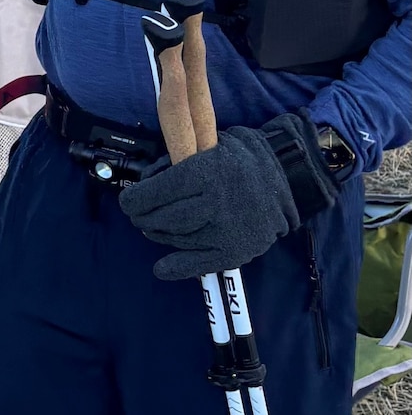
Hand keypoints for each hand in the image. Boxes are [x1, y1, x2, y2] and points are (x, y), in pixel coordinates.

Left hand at [118, 119, 325, 280]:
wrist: (287, 177)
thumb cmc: (240, 159)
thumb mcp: (210, 146)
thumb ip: (177, 161)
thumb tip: (144, 182)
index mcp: (206, 171)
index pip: (156, 193)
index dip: (135, 200)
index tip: (128, 202)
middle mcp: (216, 202)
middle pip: (163, 218)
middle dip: (143, 218)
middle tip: (138, 215)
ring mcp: (226, 229)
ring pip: (177, 238)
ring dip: (159, 234)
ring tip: (155, 226)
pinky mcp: (236, 251)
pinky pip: (198, 264)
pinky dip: (176, 268)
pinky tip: (162, 268)